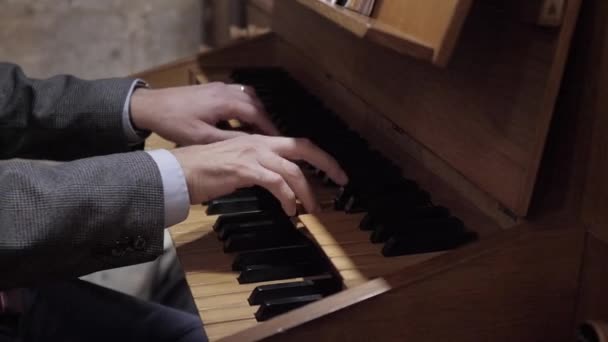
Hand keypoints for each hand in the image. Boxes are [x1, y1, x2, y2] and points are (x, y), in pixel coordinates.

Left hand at [130, 82, 278, 144]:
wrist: (150, 106)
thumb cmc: (174, 123)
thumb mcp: (203, 137)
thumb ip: (230, 139)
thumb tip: (253, 145)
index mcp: (225, 102)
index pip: (257, 114)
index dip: (270, 128)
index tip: (279, 140)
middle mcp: (226, 90)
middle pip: (255, 103)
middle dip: (265, 120)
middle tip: (273, 137)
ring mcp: (219, 87)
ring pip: (247, 97)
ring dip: (256, 112)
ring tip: (259, 130)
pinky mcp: (212, 88)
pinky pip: (237, 94)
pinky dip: (245, 106)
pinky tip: (240, 120)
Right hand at [171, 135, 348, 215]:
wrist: (177, 171)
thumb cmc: (201, 171)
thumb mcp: (234, 165)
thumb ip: (256, 169)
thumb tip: (274, 183)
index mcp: (258, 142)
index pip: (296, 144)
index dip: (319, 156)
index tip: (333, 171)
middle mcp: (259, 144)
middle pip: (303, 148)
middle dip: (327, 164)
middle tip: (341, 180)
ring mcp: (252, 155)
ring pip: (292, 170)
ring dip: (306, 192)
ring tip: (311, 209)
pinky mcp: (245, 170)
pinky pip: (276, 183)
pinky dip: (287, 197)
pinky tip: (288, 210)